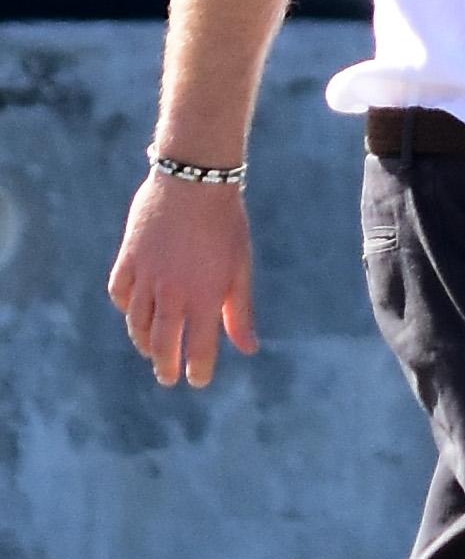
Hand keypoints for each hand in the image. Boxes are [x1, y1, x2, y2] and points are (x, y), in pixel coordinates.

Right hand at [107, 170, 259, 388]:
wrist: (196, 178)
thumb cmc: (226, 222)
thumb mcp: (240, 266)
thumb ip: (240, 311)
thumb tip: (249, 349)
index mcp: (205, 297)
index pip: (198, 350)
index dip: (198, 370)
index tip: (198, 380)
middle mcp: (173, 293)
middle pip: (162, 344)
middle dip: (165, 365)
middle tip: (168, 376)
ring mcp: (147, 276)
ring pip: (137, 323)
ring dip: (144, 342)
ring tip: (151, 350)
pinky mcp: (129, 258)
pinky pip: (120, 292)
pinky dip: (125, 307)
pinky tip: (133, 311)